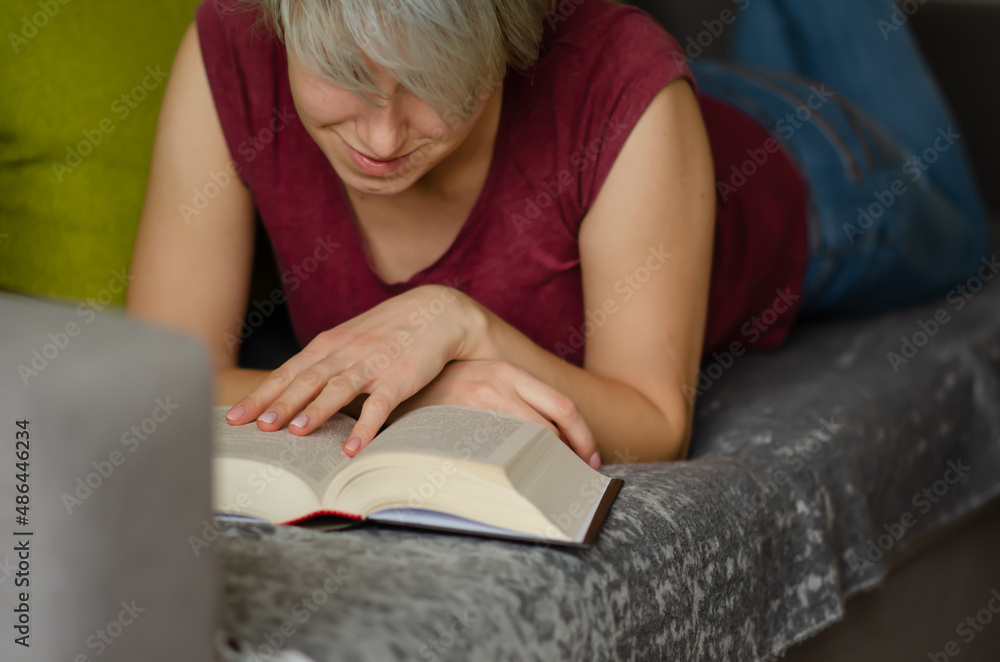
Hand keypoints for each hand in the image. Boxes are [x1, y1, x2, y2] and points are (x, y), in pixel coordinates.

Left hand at [223, 285, 487, 454]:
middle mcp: (346, 352)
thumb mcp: (351, 339)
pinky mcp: (400, 377)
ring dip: (316, 410)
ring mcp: (373, 364)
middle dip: (279, 403)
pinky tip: (352, 447)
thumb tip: (292, 390)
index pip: (288, 371)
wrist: (439, 313)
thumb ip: (325, 361)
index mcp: (330, 344)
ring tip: (296, 431)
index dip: (261, 394)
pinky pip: (380, 405)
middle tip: (256, 426)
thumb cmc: (390, 330)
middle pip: (306, 380)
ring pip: (339, 387)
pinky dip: (366, 427)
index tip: (235, 416)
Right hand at [390, 360, 600, 468]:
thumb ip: (513, 400)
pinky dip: (511, 473)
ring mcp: (477, 406)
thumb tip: (549, 439)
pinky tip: (513, 485)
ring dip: (541, 469)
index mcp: (510, 373)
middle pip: (551, 430)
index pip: (563, 407)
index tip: (590, 458)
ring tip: (545, 486)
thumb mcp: (481, 380)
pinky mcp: (458, 426)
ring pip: (526, 445)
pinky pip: (495, 457)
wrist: (398, 382)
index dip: (584, 437)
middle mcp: (499, 386)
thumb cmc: (444, 388)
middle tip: (571, 480)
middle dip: (566, 459)